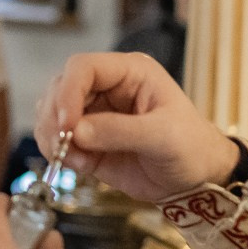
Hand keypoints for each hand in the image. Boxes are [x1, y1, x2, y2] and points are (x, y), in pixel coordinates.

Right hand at [35, 52, 239, 199]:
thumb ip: (120, 131)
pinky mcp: (87, 141)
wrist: (196, 181)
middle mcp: (106, 89)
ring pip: (51, 113)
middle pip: (59, 88)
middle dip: (55, 117)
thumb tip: (77, 132)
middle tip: (62, 145)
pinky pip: (57, 140)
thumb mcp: (164, 137)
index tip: (67, 124)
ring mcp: (94, 115)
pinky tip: (79, 165)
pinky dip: (58, 153)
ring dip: (51, 136)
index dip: (68, 92)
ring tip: (73, 159)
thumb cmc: (192, 148)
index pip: (83, 67)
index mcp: (129, 73)